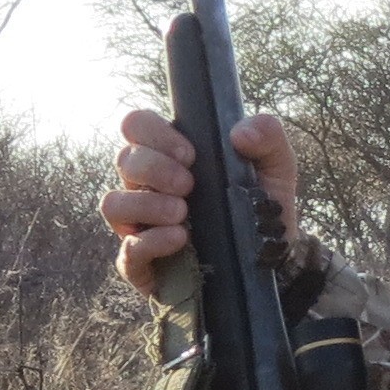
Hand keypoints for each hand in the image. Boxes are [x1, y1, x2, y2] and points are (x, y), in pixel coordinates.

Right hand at [103, 110, 299, 296]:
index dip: (154, 133)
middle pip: (124, 161)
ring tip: (183, 213)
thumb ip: (267, 136)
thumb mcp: (276, 166)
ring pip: (113, 204)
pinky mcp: (142, 263)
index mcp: (170, 156)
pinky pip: (126, 251)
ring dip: (146, 204)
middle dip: (155, 168)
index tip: (189, 154)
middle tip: (189, 184)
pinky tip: (179, 239)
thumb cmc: (263, 207)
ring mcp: (141, 225)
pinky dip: (151, 241)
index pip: (137, 126)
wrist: (273, 262)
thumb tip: (239, 132)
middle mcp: (147, 186)